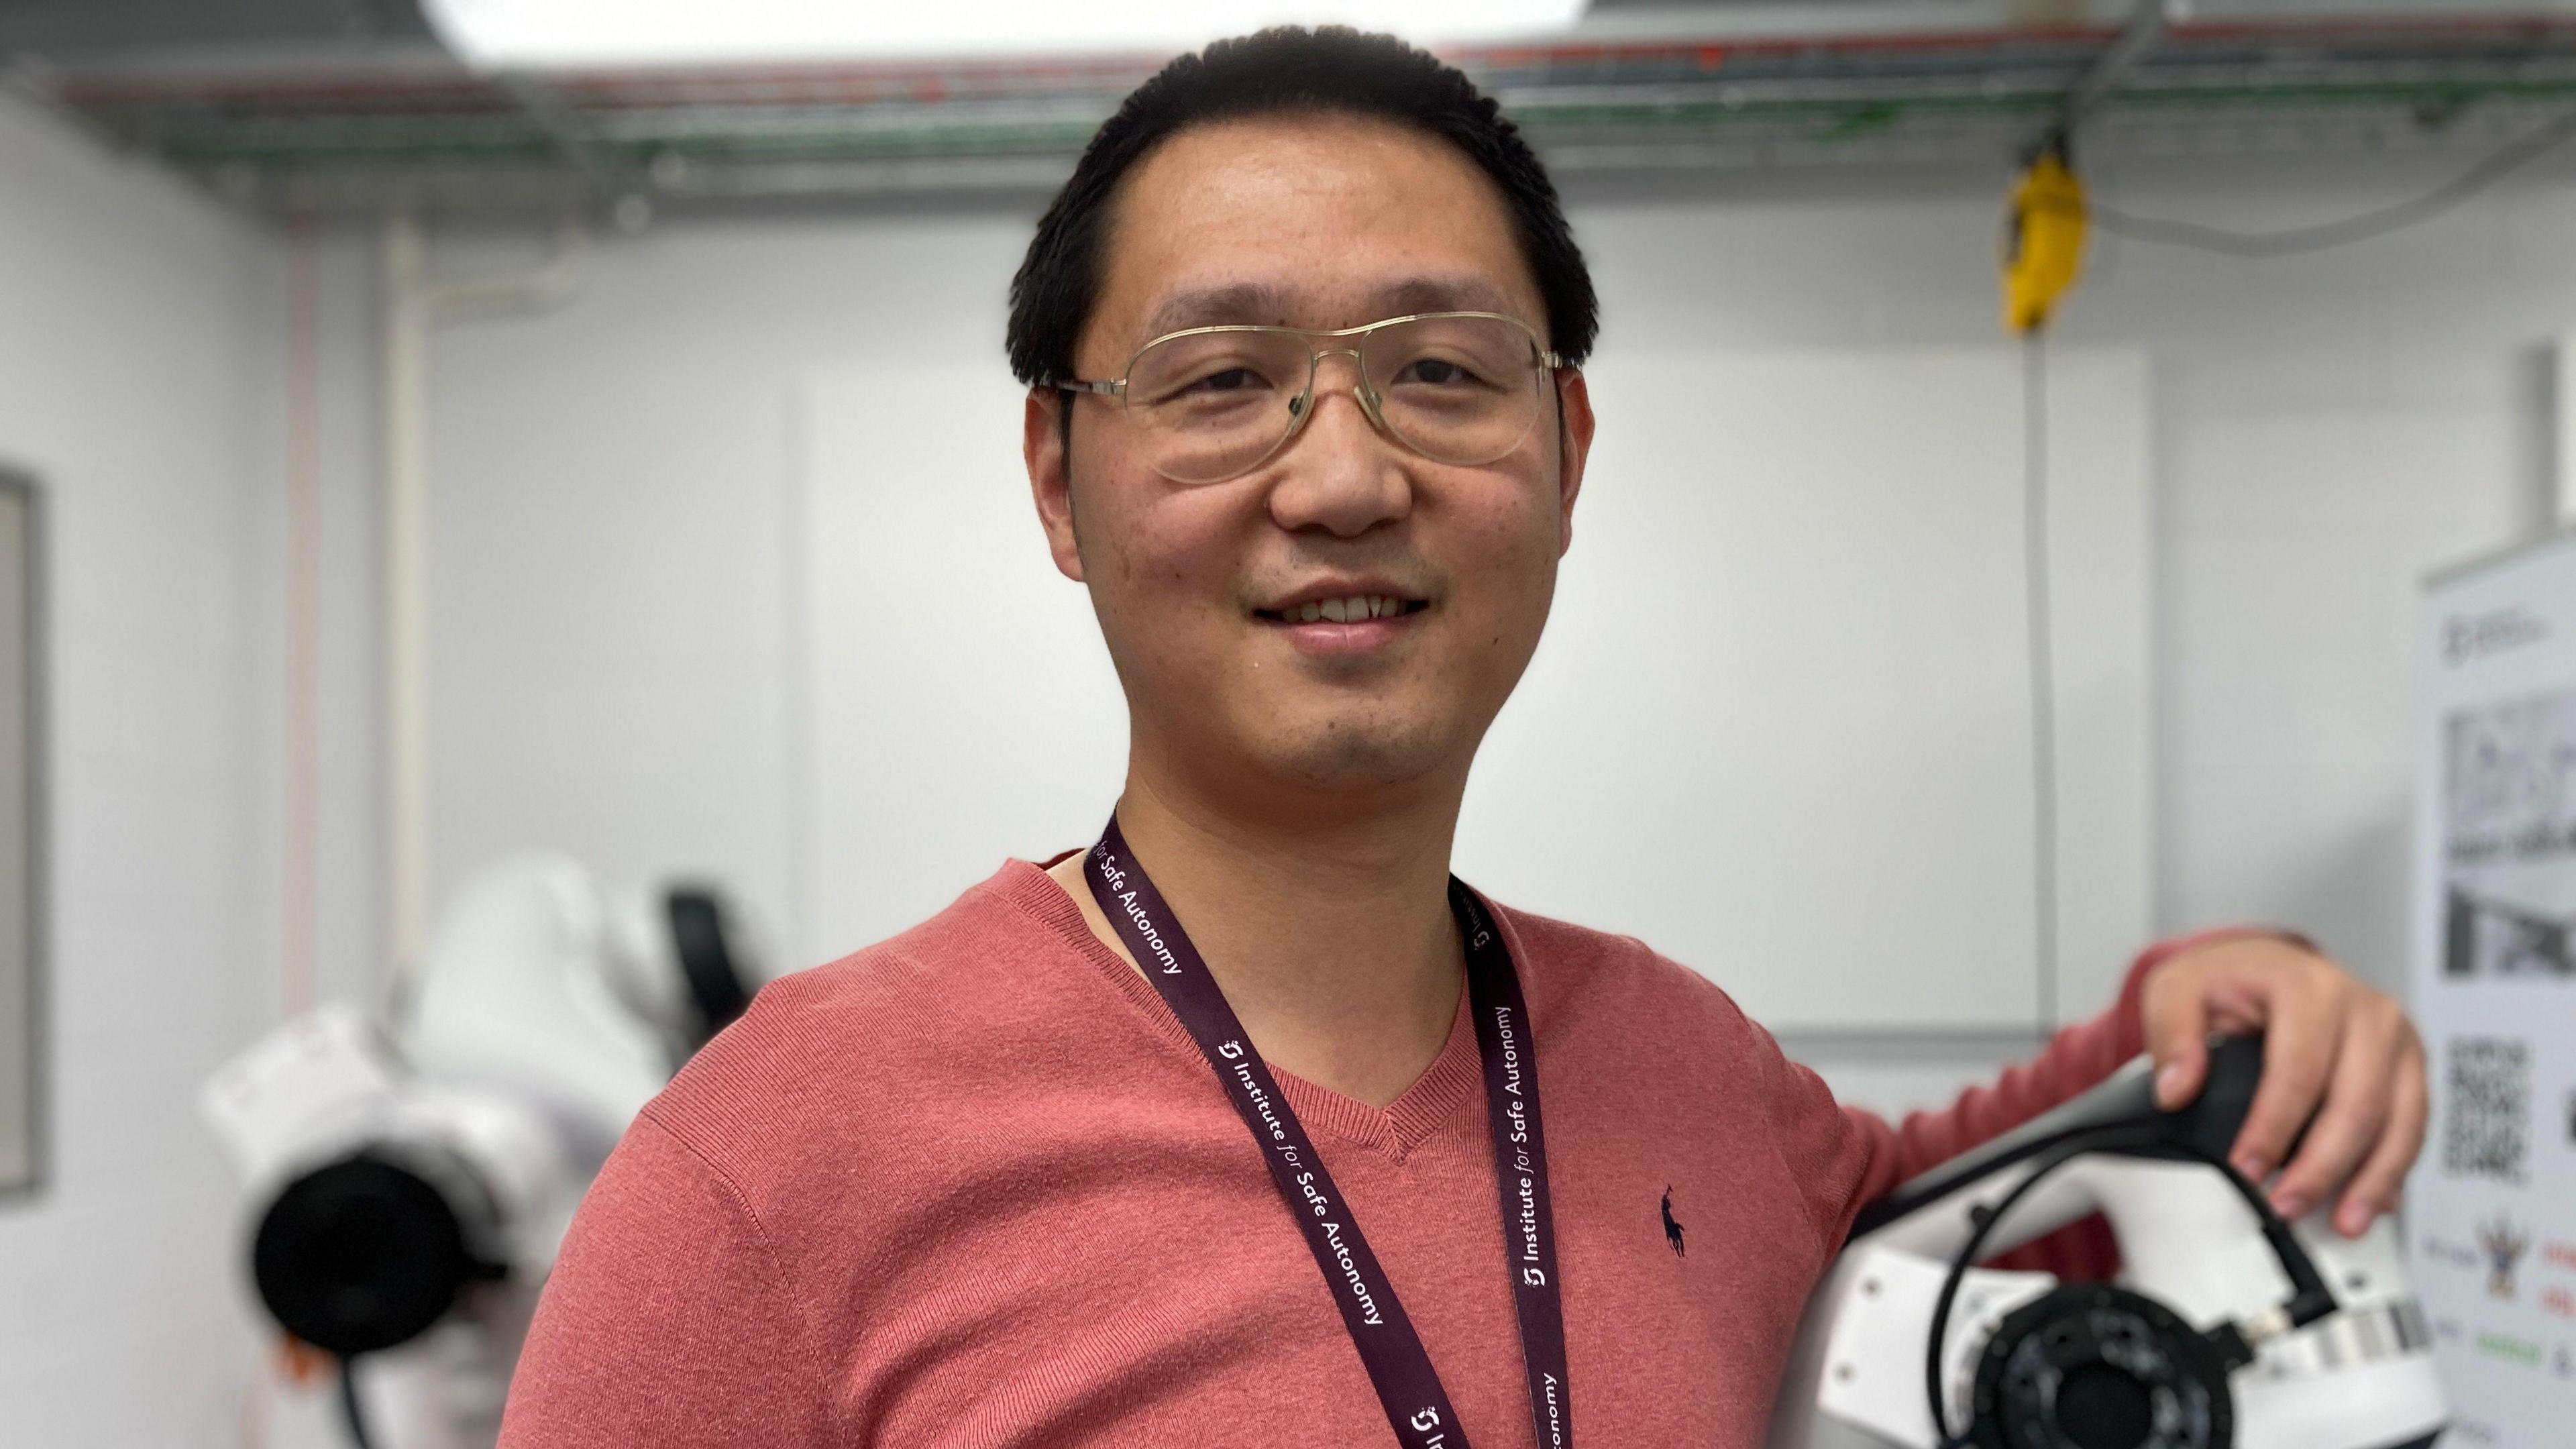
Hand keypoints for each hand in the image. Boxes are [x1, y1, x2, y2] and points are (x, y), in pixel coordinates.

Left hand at [2140, 933, 2427, 1237]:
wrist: (2270, 966)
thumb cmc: (2229, 979)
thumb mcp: (2179, 988)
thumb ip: (2172, 1034)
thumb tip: (2176, 1088)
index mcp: (2309, 986)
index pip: (2298, 1068)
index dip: (2274, 1126)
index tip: (2247, 1168)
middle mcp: (2365, 1009)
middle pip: (2357, 1101)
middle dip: (2323, 1165)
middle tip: (2288, 1206)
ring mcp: (2396, 1038)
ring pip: (2399, 1119)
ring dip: (2371, 1178)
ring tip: (2342, 1221)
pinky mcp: (2409, 1065)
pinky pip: (2413, 1124)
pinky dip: (2394, 1168)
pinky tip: (2372, 1201)